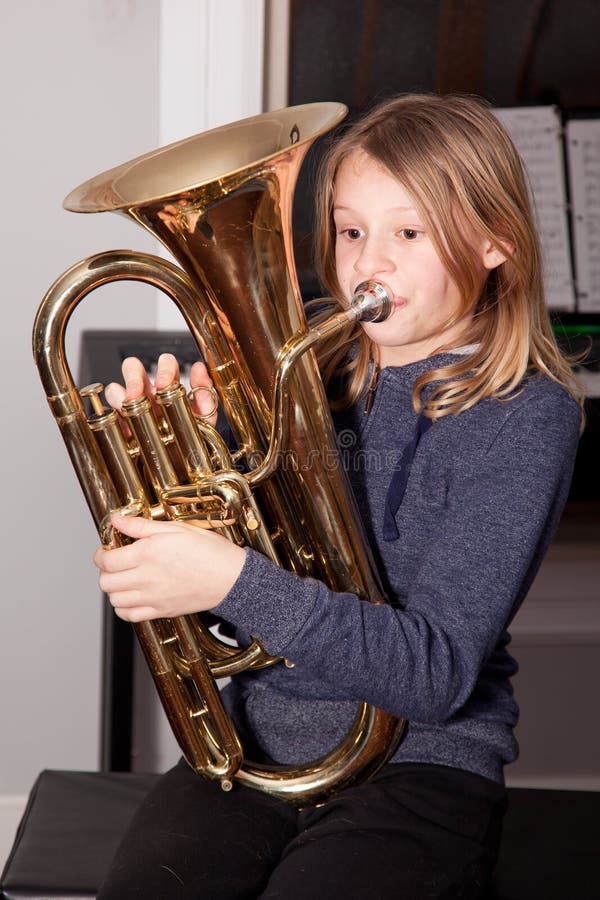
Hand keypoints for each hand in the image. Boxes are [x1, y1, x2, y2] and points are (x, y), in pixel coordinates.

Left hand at [93, 514, 245, 621]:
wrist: (231, 578)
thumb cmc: (209, 552)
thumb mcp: (176, 528)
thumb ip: (141, 526)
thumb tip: (116, 521)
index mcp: (148, 553)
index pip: (107, 560)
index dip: (100, 554)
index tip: (106, 550)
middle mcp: (147, 577)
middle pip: (106, 582)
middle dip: (105, 572)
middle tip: (115, 564)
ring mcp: (153, 597)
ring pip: (115, 600)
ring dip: (114, 589)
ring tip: (125, 579)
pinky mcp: (161, 611)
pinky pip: (130, 616)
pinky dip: (124, 608)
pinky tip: (132, 597)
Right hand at [105, 352, 217, 426]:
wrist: (183, 464)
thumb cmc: (192, 436)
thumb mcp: (204, 418)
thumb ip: (205, 396)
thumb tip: (200, 369)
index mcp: (170, 386)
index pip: (166, 364)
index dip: (164, 369)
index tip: (164, 383)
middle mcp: (148, 391)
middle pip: (132, 367)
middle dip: (133, 377)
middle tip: (137, 393)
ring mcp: (130, 406)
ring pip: (114, 388)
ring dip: (118, 395)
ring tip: (125, 407)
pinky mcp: (118, 424)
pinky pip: (106, 413)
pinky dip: (109, 415)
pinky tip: (119, 424)